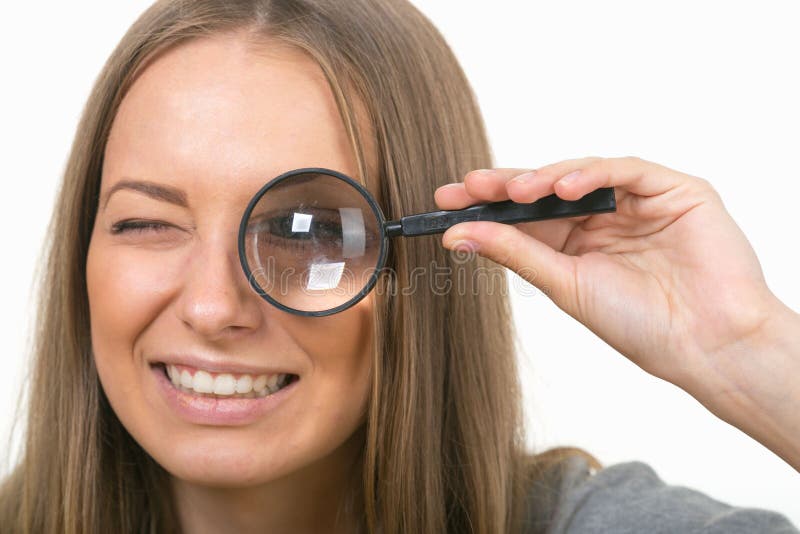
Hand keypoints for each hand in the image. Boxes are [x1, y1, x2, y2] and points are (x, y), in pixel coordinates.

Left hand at [435, 156, 799, 468]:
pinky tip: (561, 190)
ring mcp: (637, 201)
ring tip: (512, 191)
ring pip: (581, 173)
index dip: (487, 207)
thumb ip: (516, 253)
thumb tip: (457, 235)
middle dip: (505, 186)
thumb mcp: (565, 285)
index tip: (445, 205)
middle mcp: (603, 217)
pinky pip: (624, 170)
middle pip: (546, 189)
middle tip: (466, 187)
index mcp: (577, 243)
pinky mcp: (673, 189)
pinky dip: (591, 174)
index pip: (525, 215)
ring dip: (543, 178)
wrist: (706, 345)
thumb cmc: (639, 324)